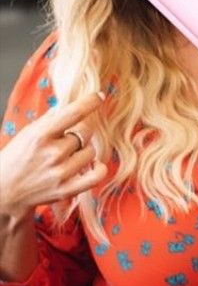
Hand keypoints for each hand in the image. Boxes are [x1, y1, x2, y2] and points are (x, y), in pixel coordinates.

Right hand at [0, 92, 106, 220]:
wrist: (4, 189)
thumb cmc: (16, 158)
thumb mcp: (28, 133)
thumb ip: (50, 119)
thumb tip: (70, 104)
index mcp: (41, 135)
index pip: (73, 113)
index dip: (90, 102)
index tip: (100, 96)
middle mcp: (52, 153)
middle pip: (85, 134)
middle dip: (81, 132)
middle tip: (70, 137)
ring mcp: (60, 173)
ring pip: (91, 152)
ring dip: (85, 151)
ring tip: (70, 155)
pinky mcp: (66, 189)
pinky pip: (96, 176)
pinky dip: (99, 169)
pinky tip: (95, 165)